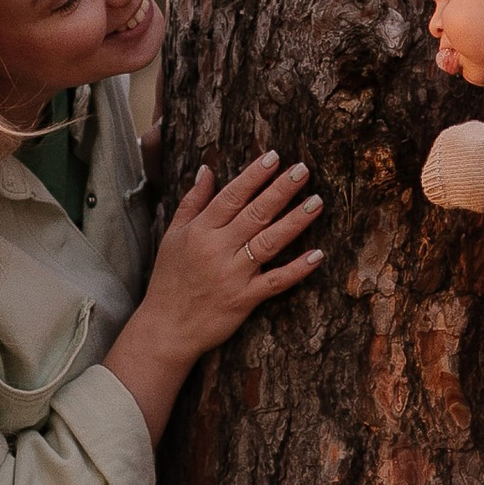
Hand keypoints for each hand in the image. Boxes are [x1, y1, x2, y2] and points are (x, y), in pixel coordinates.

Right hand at [104, 149, 323, 443]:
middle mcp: (217, 249)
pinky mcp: (245, 299)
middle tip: (303, 170)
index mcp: (200, 231)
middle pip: (255, 214)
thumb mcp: (172, 236)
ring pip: (269, 242)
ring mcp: (233, 275)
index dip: (254, 176)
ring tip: (317, 202)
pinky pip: (276, 281)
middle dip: (281, 190)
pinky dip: (297, 269)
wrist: (166, 328)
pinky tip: (317, 254)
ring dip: (295, 221)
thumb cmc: (169, 279)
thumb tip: (207, 169)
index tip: (274, 157)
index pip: (231, 196)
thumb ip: (192, 202)